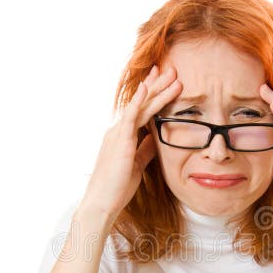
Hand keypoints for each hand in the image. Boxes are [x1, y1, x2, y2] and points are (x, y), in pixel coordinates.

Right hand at [83, 65, 181, 219]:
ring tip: (171, 74)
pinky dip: (138, 101)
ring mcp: (117, 134)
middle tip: (171, 68)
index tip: (165, 81)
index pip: (141, 111)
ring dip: (156, 89)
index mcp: (122, 136)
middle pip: (141, 103)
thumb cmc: (116, 188)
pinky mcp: (119, 142)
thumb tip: (155, 138)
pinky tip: (146, 87)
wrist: (101, 204)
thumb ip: (145, 149)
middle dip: (157, 85)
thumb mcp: (137, 165)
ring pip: (140, 106)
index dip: (153, 94)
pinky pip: (130, 117)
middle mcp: (118, 131)